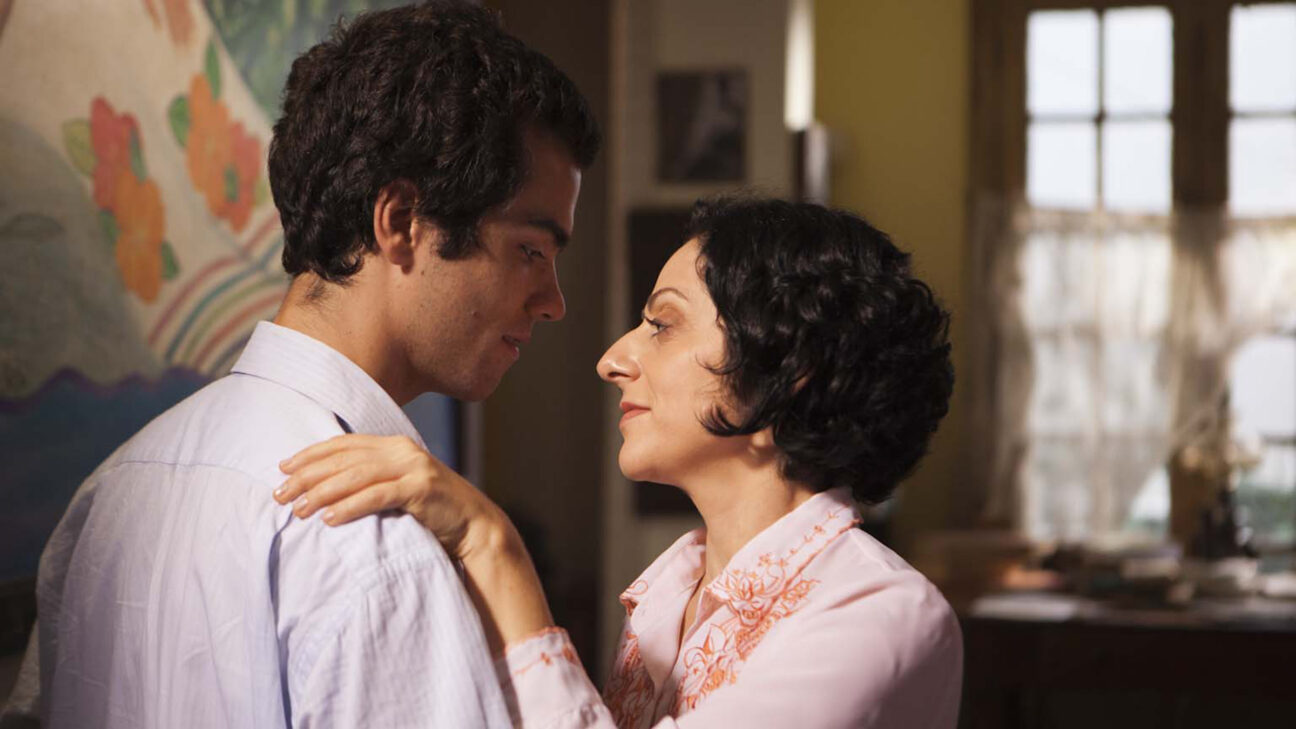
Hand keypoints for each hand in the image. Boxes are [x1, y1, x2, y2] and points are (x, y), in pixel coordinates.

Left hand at [274, 434, 502, 560]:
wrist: (475, 527)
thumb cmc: (431, 513)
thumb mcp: (399, 488)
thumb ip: (372, 480)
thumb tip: (324, 489)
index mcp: (393, 445)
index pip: (343, 445)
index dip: (310, 455)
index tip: (282, 469)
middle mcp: (402, 450)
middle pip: (344, 459)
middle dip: (308, 476)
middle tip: (280, 494)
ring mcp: (414, 467)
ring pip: (357, 476)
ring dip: (323, 493)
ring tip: (298, 510)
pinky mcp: (421, 488)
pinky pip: (378, 495)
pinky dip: (351, 506)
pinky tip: (330, 519)